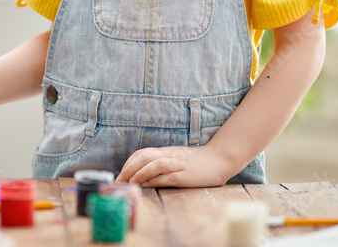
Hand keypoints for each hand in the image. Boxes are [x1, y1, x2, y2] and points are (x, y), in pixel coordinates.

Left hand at [116, 145, 233, 187]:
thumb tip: (141, 174)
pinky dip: (154, 180)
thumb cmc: (195, 162)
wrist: (219, 160)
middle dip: (128, 169)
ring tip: (129, 183)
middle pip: (144, 156)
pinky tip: (145, 186)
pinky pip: (167, 176)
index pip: (141, 153)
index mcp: (165, 152)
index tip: (119, 176)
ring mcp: (177, 164)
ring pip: (154, 164)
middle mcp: (169, 155)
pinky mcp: (185, 174)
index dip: (128, 164)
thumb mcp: (175, 158)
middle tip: (118, 181)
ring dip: (139, 173)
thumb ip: (161, 163)